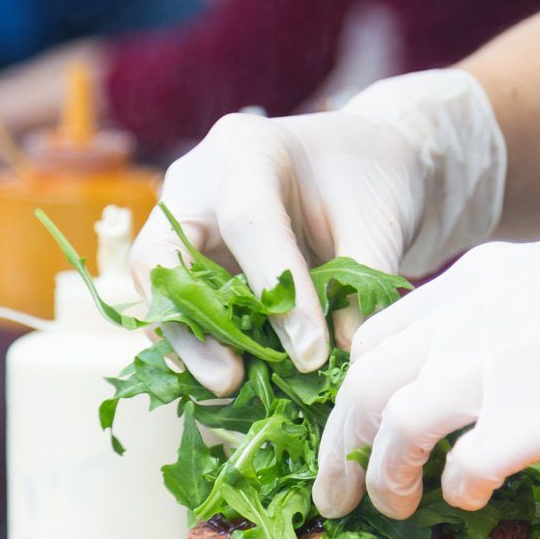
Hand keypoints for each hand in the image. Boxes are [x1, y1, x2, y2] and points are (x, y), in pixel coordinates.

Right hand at [129, 69, 504, 394]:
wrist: (364, 167)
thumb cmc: (373, 183)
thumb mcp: (378, 223)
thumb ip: (360, 282)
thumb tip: (339, 351)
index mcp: (248, 149)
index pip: (248, 222)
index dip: (276, 292)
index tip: (310, 354)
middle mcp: (198, 183)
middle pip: (166, 256)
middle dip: (195, 326)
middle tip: (229, 381)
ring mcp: (185, 222)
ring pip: (160, 290)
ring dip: (190, 346)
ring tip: (230, 389)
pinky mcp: (189, 260)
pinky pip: (178, 309)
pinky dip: (200, 346)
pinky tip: (230, 380)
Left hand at [315, 180, 539, 518]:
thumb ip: (502, 317)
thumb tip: (470, 375)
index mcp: (475, 277)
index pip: (376, 337)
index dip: (354, 392)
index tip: (357, 432)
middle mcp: (471, 313)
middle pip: (363, 382)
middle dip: (339, 445)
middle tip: (340, 491)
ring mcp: (500, 360)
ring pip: (391, 422)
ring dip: (383, 474)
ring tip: (395, 506)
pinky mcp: (539, 413)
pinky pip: (462, 465)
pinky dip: (456, 489)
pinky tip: (476, 496)